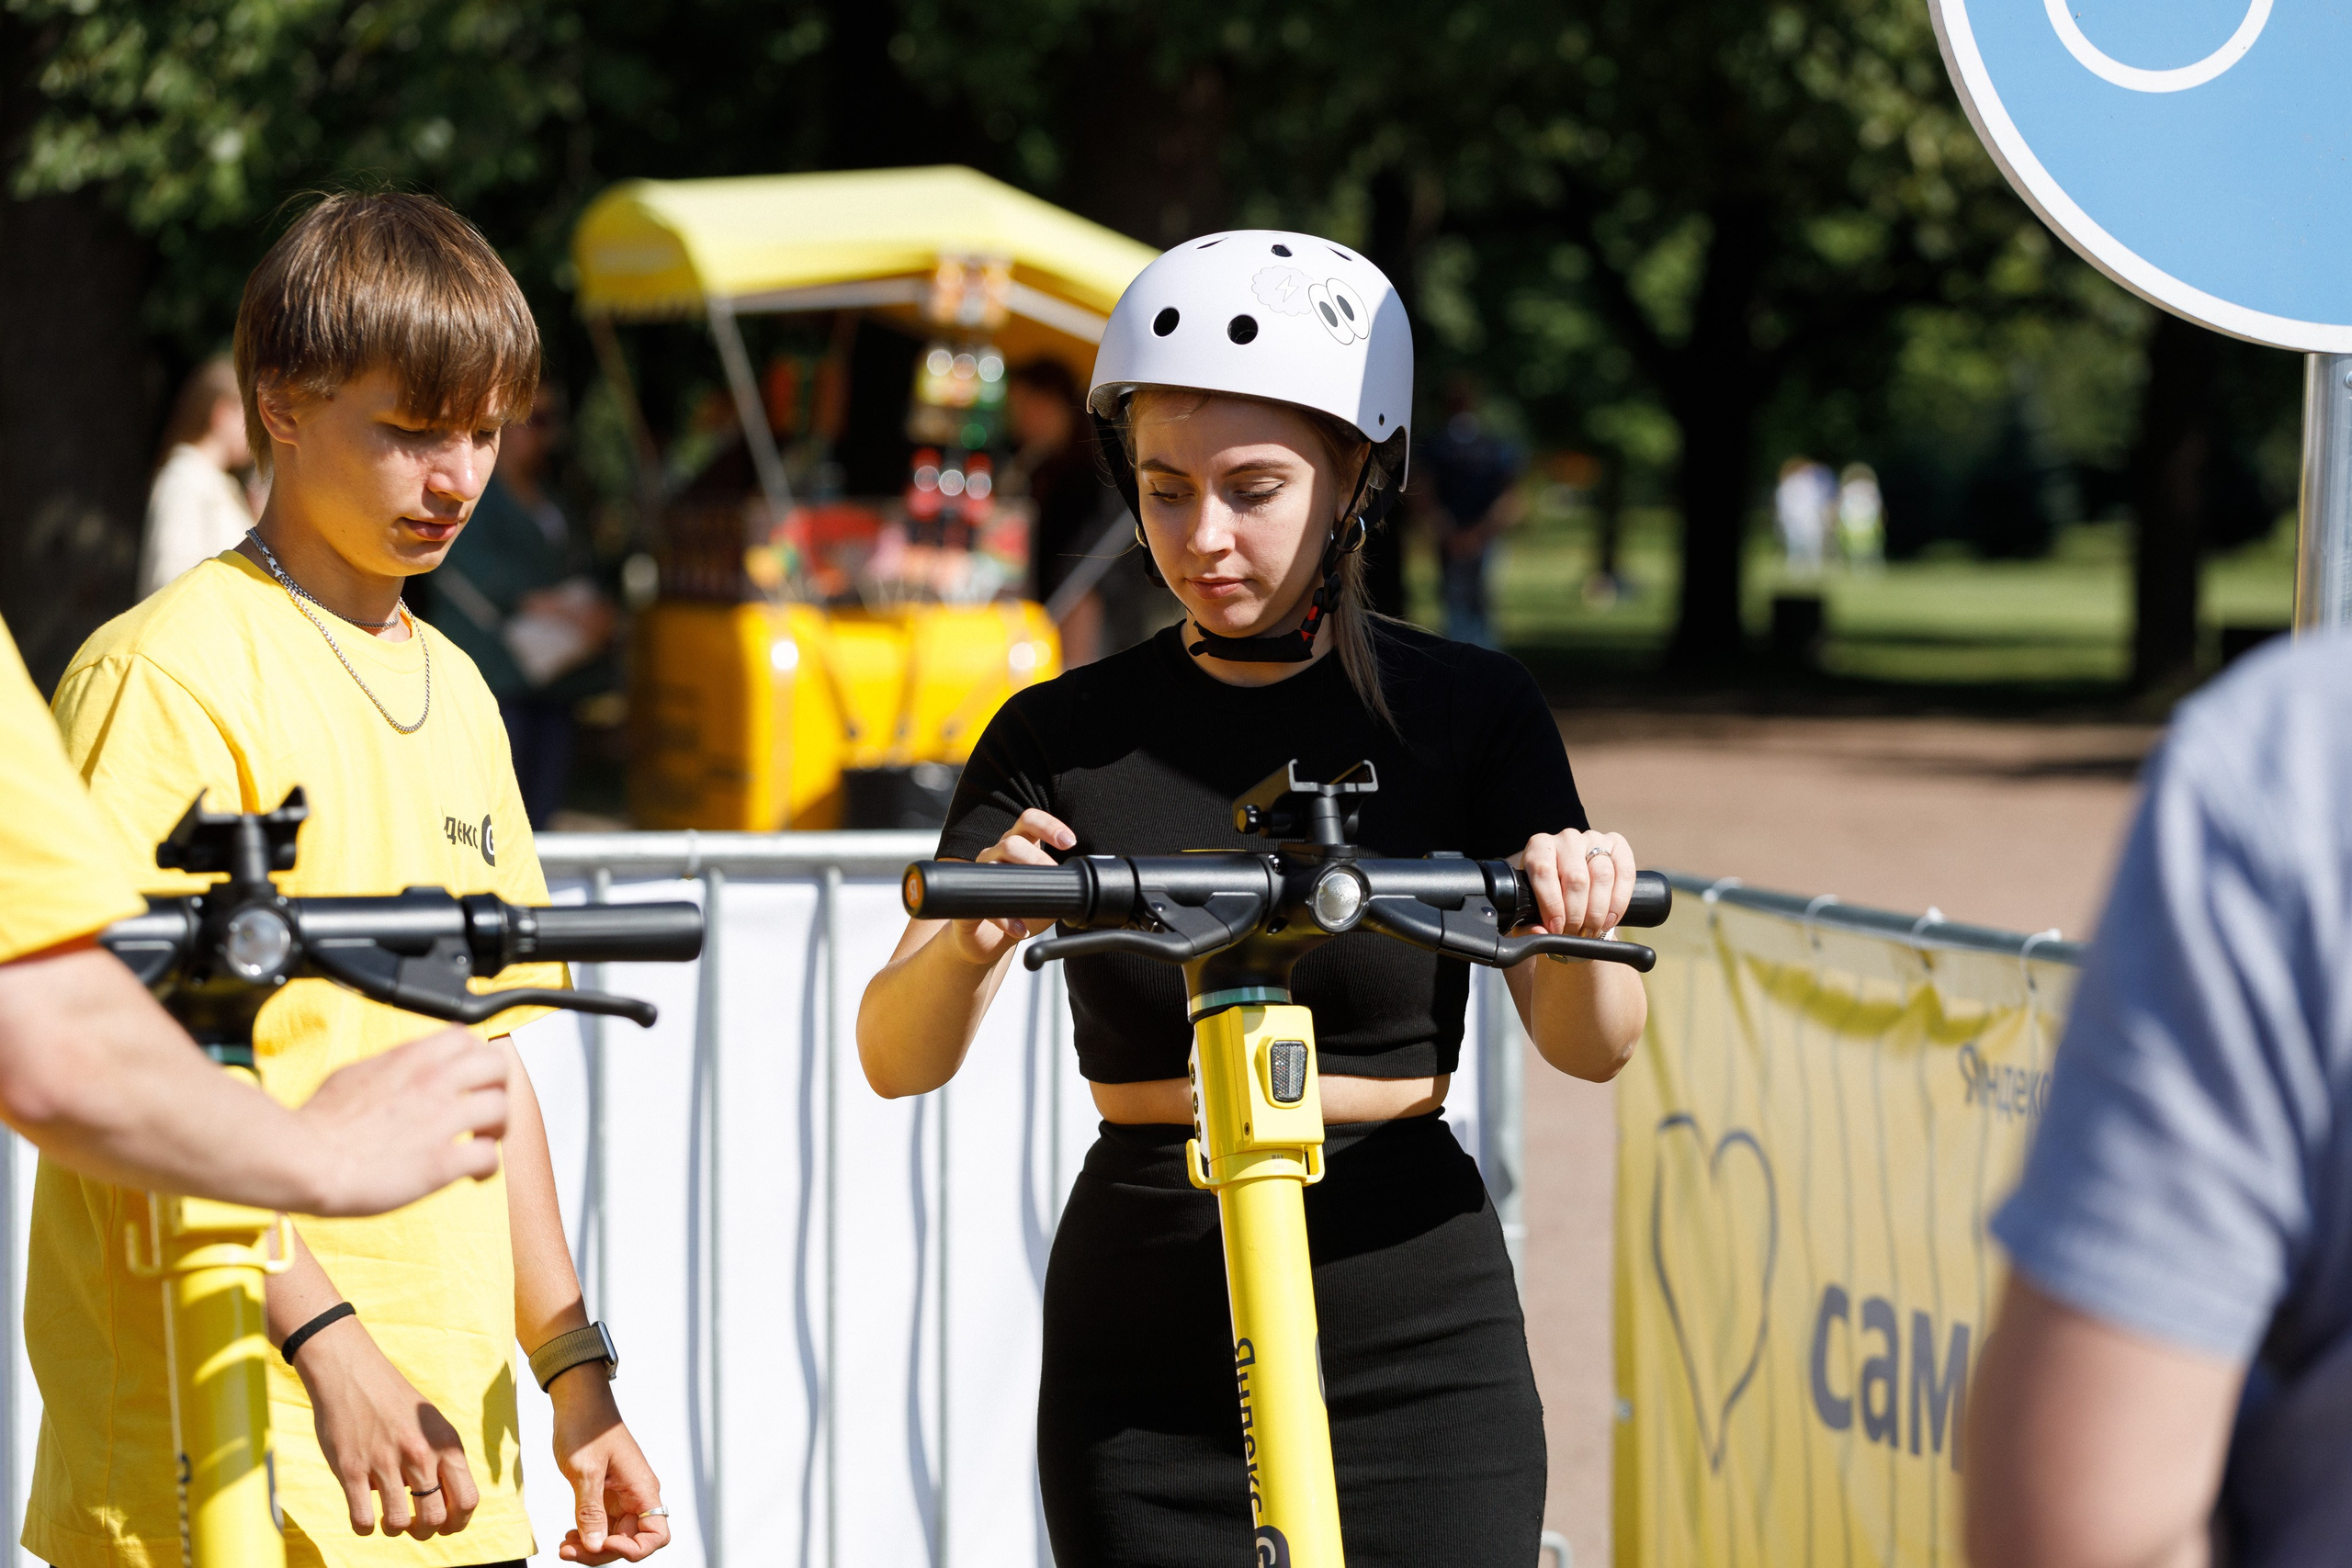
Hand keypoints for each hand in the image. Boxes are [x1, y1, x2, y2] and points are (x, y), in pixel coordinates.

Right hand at [294, 1322, 479, 1538]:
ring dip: (393, 1529)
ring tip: (387, 1518)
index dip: (458, 1522)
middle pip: (434, 1519)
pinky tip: (365, 1516)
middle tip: (413, 1524)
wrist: (352, 1372)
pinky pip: (363, 1520)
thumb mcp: (431, 1424)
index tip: (445, 1525)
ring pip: (398, 1525)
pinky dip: (364, 1527)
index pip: (467, 1500)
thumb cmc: (393, 1400)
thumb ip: (442, 1458)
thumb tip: (448, 1503)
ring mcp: (385, 1463)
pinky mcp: (352, 1470)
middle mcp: (420, 1454)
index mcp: (445, 1443)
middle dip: (425, 1531)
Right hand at [295, 1028, 509, 1216]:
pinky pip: (489, 1157)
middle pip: (498, 1066)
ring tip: (481, 1140)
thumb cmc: (318, 1124)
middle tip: (485, 1105)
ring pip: (502, 1109)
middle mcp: (434, 1082)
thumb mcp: (354, 1073)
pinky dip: (486, 1167)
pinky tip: (472, 1174)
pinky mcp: (442, 1162)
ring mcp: (442, 1120)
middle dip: (497, 1086)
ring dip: (496, 1127)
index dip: (473, 1058)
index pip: (467, 1038)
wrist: (305, 1159)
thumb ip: (391, 1067)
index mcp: (412, 1058)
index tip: (469, 1076)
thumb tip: (401, 1069)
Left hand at [550, 1370, 669, 1561]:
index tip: (603, 1544)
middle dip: (601, 1552)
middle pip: (631, 1541)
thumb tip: (596, 1546)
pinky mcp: (608, 1494)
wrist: (579, 1402)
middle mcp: (637, 1495)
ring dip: (591, 1547)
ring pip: (614, 1536)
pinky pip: (603, 1524)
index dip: (633, 1549)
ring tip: (564, 1546)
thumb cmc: (587, 1426)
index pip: (656, 1535)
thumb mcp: (585, 1471)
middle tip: (568, 1551)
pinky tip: (569, 1534)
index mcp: (642, 1488)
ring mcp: (623, 1496)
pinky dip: (586, 1534)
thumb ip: (590, 1511)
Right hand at [944, 808, 1074, 965]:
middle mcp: (996, 854)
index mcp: (1018, 845)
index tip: (1069, 842)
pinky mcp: (968, 899)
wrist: (988, 939)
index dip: (1049, 825)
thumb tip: (1081, 888)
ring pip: (993, 865)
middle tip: (1052, 874)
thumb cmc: (1019, 910)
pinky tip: (1019, 929)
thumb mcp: (1045, 895)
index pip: (1029, 821)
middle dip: (1037, 858)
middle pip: (1012, 843)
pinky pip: (983, 902)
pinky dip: (1004, 919)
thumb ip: (1060, 885)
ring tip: (1036, 906)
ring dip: (1019, 883)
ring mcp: (978, 874)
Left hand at [1514, 828, 1636, 937]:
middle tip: (1575, 933)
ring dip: (1598, 911)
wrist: (1570, 886)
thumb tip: (1541, 933)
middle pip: (1576, 877)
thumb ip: (1529, 925)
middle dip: (1576, 914)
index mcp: (1539, 847)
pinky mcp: (1617, 845)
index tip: (1556, 927)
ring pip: (1602, 876)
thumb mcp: (1532, 909)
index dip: (1552, 904)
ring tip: (1592, 929)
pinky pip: (1624, 873)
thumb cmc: (1548, 897)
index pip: (1544, 871)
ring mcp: (1594, 839)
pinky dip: (1619, 902)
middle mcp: (1566, 839)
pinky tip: (1609, 919)